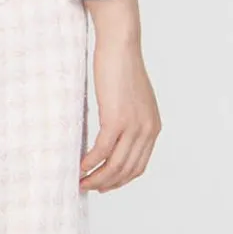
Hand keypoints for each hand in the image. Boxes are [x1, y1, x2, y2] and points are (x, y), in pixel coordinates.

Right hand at [79, 0, 159, 191]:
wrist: (121, 46)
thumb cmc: (121, 67)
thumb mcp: (132, 98)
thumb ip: (128, 118)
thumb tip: (113, 132)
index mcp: (153, 127)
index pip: (139, 165)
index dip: (121, 180)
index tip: (104, 185)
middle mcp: (148, 130)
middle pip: (127, 170)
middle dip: (107, 183)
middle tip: (88, 187)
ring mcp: (134, 126)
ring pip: (115, 165)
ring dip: (97, 178)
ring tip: (81, 182)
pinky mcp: (117, 119)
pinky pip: (103, 151)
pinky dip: (90, 163)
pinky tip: (79, 166)